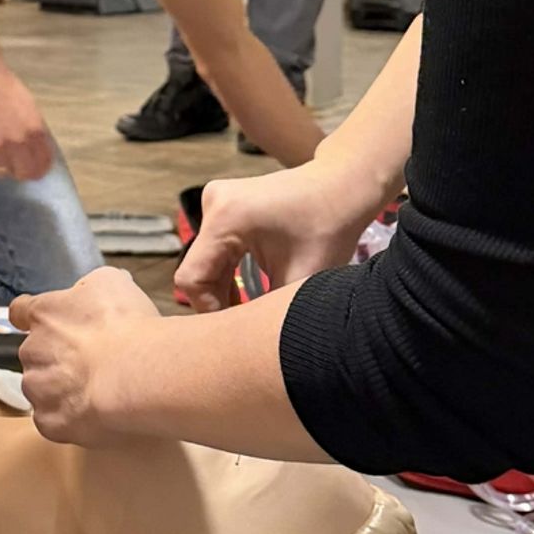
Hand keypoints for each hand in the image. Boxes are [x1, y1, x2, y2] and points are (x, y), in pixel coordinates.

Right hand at [0, 62, 54, 180]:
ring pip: (1, 171)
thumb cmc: (6, 88)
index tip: (36, 169)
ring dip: (1, 164)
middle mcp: (17, 142)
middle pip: (24, 174)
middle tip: (17, 165)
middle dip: (22, 171)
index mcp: (35, 131)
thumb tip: (36, 152)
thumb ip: (34, 132)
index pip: (42, 165)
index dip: (40, 170)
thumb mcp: (30, 109)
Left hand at [11, 267, 162, 444]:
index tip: (43, 324)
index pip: (21, 312)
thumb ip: (90, 288)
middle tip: (93, 361)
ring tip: (99, 390)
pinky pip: (54, 420)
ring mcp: (38, 388)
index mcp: (44, 314)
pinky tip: (96, 411)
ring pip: (42, 389)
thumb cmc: (127, 327)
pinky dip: (72, 418)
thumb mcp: (111, 283)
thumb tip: (94, 292)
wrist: (137, 374)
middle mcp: (32, 350)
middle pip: (36, 354)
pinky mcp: (50, 422)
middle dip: (59, 358)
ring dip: (63, 390)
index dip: (32, 318)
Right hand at [178, 160, 375, 312]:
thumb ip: (265, 314)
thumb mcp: (300, 280)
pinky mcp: (223, 202)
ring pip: (204, 260)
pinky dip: (228, 270)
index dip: (209, 310)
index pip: (191, 279)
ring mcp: (215, 199)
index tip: (238, 328)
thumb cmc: (328, 229)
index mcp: (225, 219)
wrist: (341, 186)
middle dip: (218, 300)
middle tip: (246, 325)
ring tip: (249, 308)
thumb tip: (247, 347)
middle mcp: (212, 203)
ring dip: (224, 286)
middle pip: (197, 270)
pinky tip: (248, 288)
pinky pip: (213, 247)